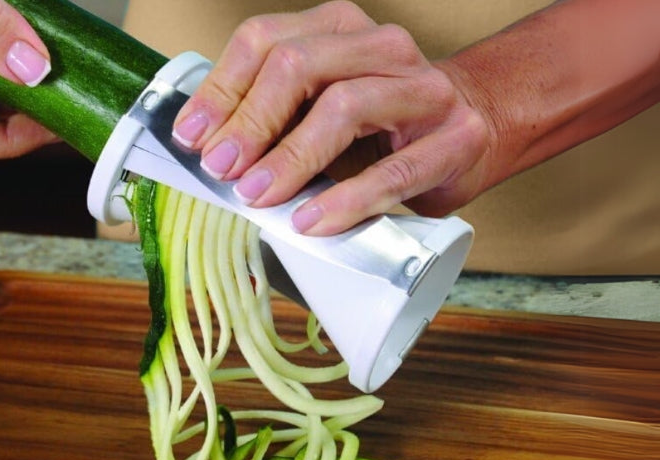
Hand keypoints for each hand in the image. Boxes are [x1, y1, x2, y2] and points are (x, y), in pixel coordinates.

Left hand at [171, 0, 490, 234]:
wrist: (475, 129)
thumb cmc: (383, 127)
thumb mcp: (321, 109)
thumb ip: (276, 119)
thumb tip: (208, 155)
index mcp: (338, 30)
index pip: (264, 41)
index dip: (221, 91)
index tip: (191, 140)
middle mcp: (379, 47)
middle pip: (298, 66)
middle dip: (249, 122)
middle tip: (220, 170)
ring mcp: (421, 89)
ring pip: (344, 107)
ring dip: (290, 158)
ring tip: (256, 197)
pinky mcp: (453, 140)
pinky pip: (393, 171)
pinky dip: (346, 199)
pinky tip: (312, 222)